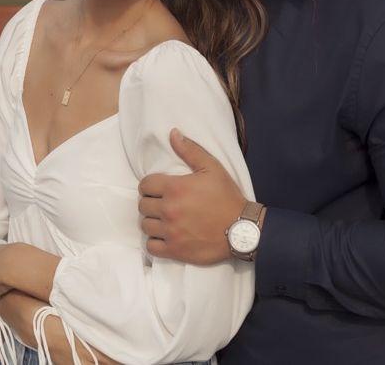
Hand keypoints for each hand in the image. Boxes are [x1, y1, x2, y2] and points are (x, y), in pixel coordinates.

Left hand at [138, 129, 245, 264]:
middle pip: (143, 205)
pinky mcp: (175, 250)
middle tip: (163, 203)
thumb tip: (172, 133)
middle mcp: (168, 210)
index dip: (150, 185)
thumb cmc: (227, 197)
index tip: (158, 189)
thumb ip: (190, 150)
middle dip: (150, 202)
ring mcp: (170, 232)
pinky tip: (165, 236)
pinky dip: (155, 242)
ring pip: (145, 225)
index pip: (144, 185)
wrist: (242, 229)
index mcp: (174, 188)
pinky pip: (151, 247)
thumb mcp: (212, 168)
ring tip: (164, 219)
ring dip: (152, 221)